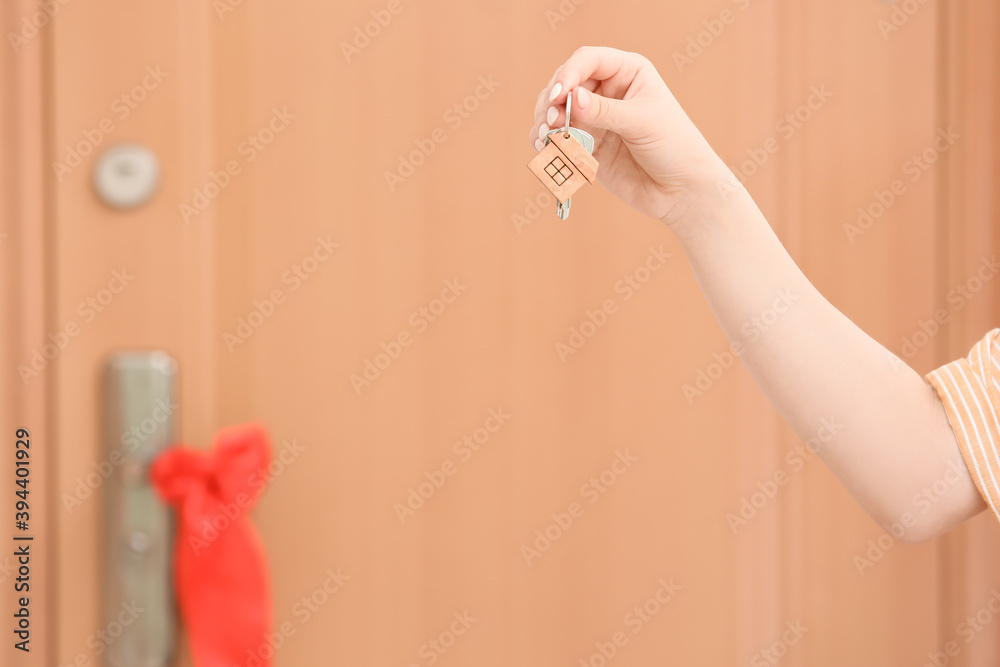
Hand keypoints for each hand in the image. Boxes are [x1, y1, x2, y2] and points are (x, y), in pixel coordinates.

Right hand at [530, 46, 730, 224]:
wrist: (681, 190)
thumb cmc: (675, 147)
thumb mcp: (642, 122)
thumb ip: (605, 111)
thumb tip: (571, 98)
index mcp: (627, 72)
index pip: (588, 61)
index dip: (569, 73)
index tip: (560, 94)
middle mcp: (608, 91)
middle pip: (566, 84)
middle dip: (553, 101)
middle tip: (552, 122)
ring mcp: (595, 119)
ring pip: (556, 111)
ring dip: (545, 122)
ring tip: (546, 138)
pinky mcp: (587, 146)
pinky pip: (559, 139)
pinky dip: (548, 143)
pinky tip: (545, 149)